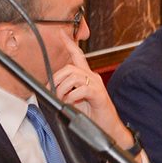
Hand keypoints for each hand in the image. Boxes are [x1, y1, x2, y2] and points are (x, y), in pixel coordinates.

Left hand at [50, 34, 132, 149]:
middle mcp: (92, 77)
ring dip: (62, 88)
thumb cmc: (94, 116)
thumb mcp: (77, 101)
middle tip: (53, 92)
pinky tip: (71, 102)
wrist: (109, 129)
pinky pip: (82, 89)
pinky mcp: (99, 95)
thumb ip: (67, 93)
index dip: (69, 43)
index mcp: (87, 77)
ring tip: (62, 99)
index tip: (61, 33)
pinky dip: (72, 96)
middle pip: (69, 68)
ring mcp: (96, 85)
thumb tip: (52, 90)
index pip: (78, 55)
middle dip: (56, 79)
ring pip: (73, 76)